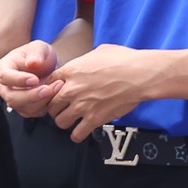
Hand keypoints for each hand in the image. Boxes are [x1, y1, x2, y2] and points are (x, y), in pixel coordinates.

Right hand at [0, 40, 59, 116]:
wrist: (47, 67)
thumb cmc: (39, 55)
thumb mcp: (39, 47)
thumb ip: (36, 53)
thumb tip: (32, 63)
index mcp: (3, 68)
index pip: (5, 76)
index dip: (19, 80)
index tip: (35, 79)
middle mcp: (5, 86)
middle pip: (12, 97)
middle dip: (32, 96)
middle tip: (48, 89)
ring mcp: (13, 99)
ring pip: (24, 107)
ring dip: (42, 100)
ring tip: (57, 86)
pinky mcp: (24, 108)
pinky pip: (33, 112)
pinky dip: (45, 106)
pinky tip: (54, 94)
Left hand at [46, 44, 162, 139]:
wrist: (140, 74)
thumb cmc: (124, 60)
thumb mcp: (98, 52)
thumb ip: (85, 60)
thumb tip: (86, 62)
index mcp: (71, 71)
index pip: (48, 85)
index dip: (52, 90)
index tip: (59, 93)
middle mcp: (72, 89)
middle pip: (50, 105)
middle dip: (56, 108)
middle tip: (65, 109)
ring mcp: (82, 105)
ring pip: (60, 121)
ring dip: (65, 122)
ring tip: (73, 120)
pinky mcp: (94, 119)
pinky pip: (76, 134)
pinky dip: (78, 135)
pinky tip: (83, 130)